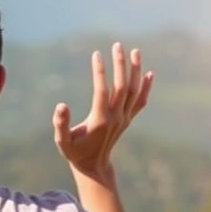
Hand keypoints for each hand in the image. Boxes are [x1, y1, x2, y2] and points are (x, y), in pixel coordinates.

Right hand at [52, 42, 152, 175]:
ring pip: (134, 92)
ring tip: (135, 51)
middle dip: (120, 65)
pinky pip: (141, 102)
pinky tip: (149, 74)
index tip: (96, 54)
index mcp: (99, 120)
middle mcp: (115, 117)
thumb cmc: (74, 152)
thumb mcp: (62, 141)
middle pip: (122, 87)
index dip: (99, 72)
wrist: (93, 166)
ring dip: (136, 71)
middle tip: (117, 45)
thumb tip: (61, 105)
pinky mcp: (128, 120)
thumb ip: (60, 123)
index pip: (102, 90)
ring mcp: (124, 118)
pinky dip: (146, 88)